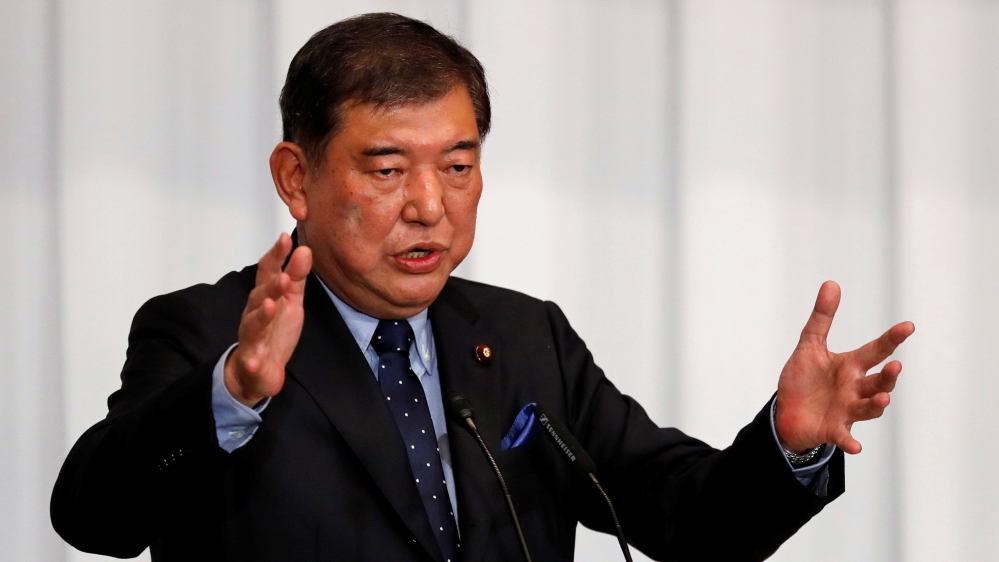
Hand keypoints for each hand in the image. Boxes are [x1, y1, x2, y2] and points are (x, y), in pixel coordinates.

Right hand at [224, 233, 311, 406]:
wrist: (260, 369)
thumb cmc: (275, 331)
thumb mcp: (291, 301)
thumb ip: (296, 277)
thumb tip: (304, 250)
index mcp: (266, 296)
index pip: (268, 271)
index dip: (276, 255)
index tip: (286, 238)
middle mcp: (255, 313)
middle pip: (259, 295)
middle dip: (271, 285)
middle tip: (284, 276)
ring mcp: (252, 336)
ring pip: (253, 324)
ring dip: (261, 315)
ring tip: (270, 306)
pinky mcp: (251, 360)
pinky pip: (250, 361)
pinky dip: (251, 362)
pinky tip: (254, 363)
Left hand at [775, 281, 914, 454]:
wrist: (786, 412)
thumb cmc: (804, 379)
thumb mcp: (809, 346)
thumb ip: (822, 318)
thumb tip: (831, 283)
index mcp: (851, 366)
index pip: (875, 350)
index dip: (891, 339)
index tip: (908, 326)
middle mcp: (854, 389)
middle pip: (878, 382)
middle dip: (888, 377)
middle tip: (895, 366)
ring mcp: (846, 410)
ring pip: (868, 408)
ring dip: (876, 405)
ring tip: (883, 399)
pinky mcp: (833, 429)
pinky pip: (845, 436)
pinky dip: (851, 441)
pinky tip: (856, 446)